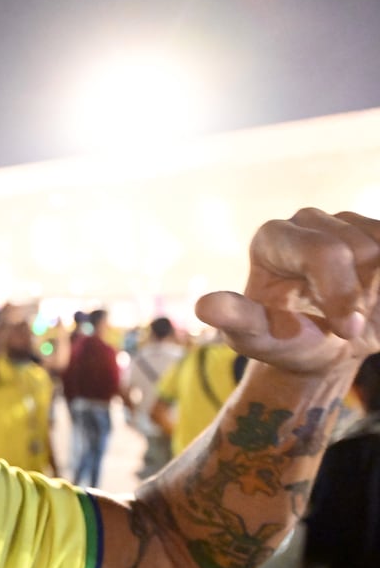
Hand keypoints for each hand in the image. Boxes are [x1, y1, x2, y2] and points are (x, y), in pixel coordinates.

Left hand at [195, 208, 379, 375]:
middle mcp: (306, 220)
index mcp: (271, 238)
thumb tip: (204, 307)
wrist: (327, 347)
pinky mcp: (375, 232)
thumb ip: (237, 319)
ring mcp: (344, 221)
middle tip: (350, 326)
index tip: (347, 331)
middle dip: (362, 295)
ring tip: (358, 310)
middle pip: (361, 250)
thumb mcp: (258, 338)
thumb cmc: (286, 341)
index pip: (324, 252)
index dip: (342, 293)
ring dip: (379, 287)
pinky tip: (374, 299)